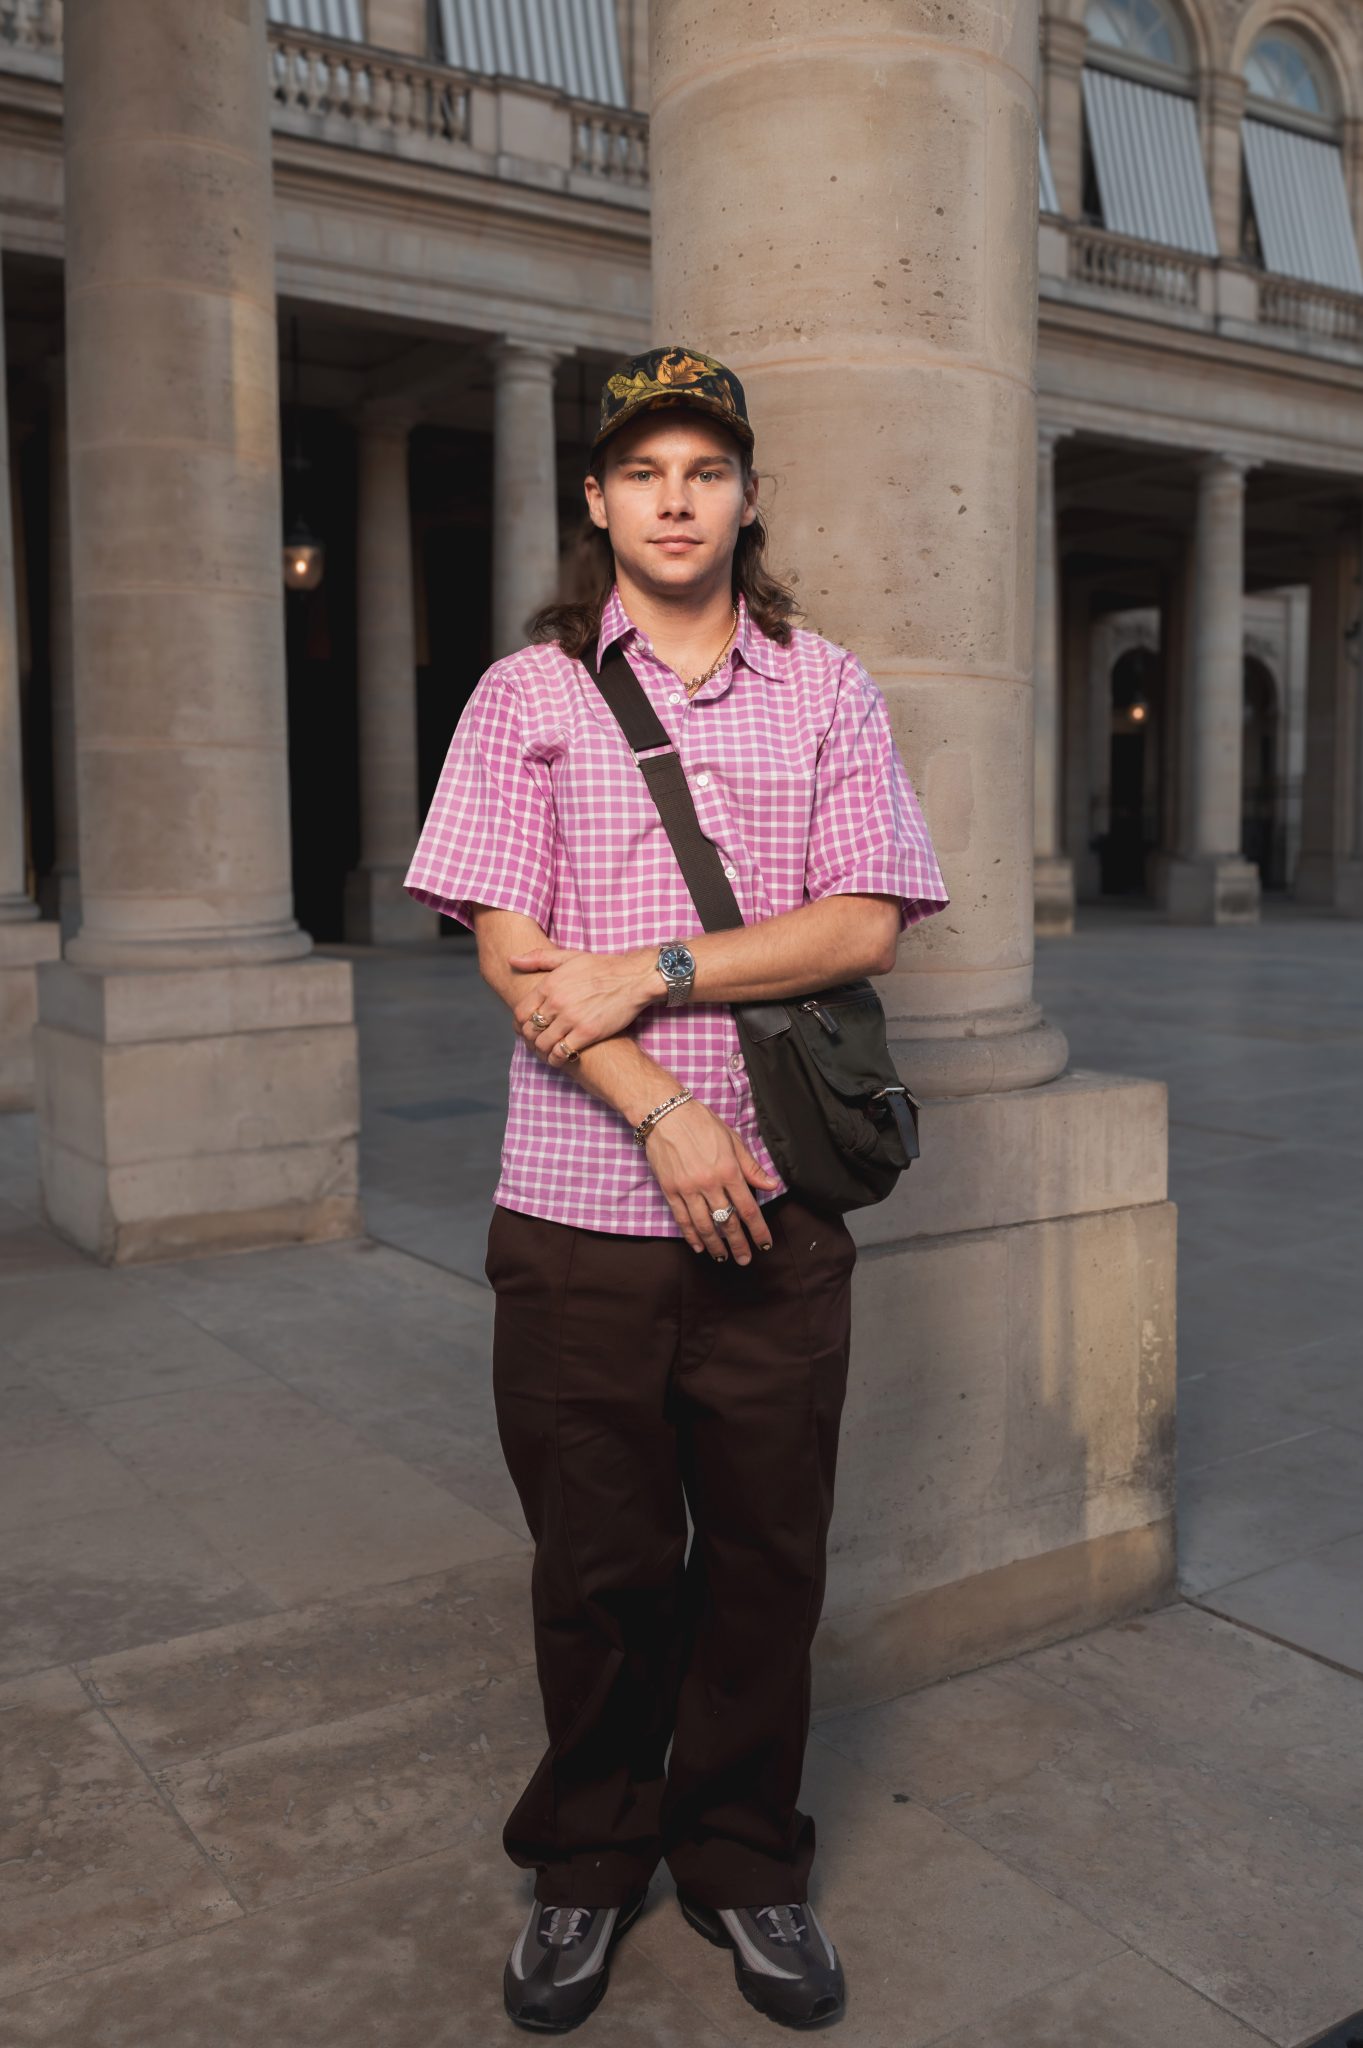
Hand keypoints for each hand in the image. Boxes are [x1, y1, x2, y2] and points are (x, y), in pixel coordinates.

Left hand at [509, 944, 657, 1067]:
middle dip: (532, 1038)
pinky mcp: (587, 1033)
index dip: (521, 1023)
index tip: (528, 1027)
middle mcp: (557, 1002)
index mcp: (550, 984)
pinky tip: (560, 1058)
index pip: (521, 1012)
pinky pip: (562, 1052)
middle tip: (539, 1041)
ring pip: (543, 1044)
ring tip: (549, 1051)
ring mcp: (572, 1018)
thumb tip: (512, 960)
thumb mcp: (569, 957)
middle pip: (530, 1030)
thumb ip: (539, 958)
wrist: (633, 978)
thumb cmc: (603, 967)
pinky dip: (557, 1058)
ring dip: (543, 1050)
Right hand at [640, 1097, 779, 1262]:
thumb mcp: (732, 1140)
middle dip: (738, 1244)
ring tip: (723, 1258)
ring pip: (704, 1225)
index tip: (765, 1244)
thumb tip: (771, 1185)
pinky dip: (691, 1235)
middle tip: (745, 1260)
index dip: (758, 1230)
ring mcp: (687, 1189)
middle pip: (727, 1222)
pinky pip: (682, 1219)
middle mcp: (709, 1184)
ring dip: (715, 1245)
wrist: (665, 1114)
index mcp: (728, 1171)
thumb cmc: (701, 1123)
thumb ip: (751, 1167)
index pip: (748, 1208)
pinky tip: (698, 1246)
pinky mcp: (670, 1190)